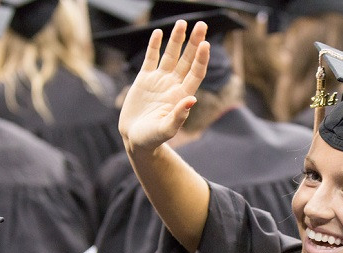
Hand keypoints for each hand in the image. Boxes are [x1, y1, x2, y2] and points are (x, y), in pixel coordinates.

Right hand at [119, 20, 209, 152]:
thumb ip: (179, 116)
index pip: (196, 72)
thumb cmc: (153, 138)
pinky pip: (151, 58)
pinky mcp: (144, 79)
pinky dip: (155, 46)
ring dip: (177, 39)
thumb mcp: (166, 129)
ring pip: (171, 55)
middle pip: (187, 59)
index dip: (201, 59)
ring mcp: (159, 80)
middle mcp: (174, 84)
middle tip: (201, 24)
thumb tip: (192, 99)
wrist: (136, 139)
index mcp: (182, 95)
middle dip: (194, 42)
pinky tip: (159, 32)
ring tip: (181, 23)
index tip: (206, 44)